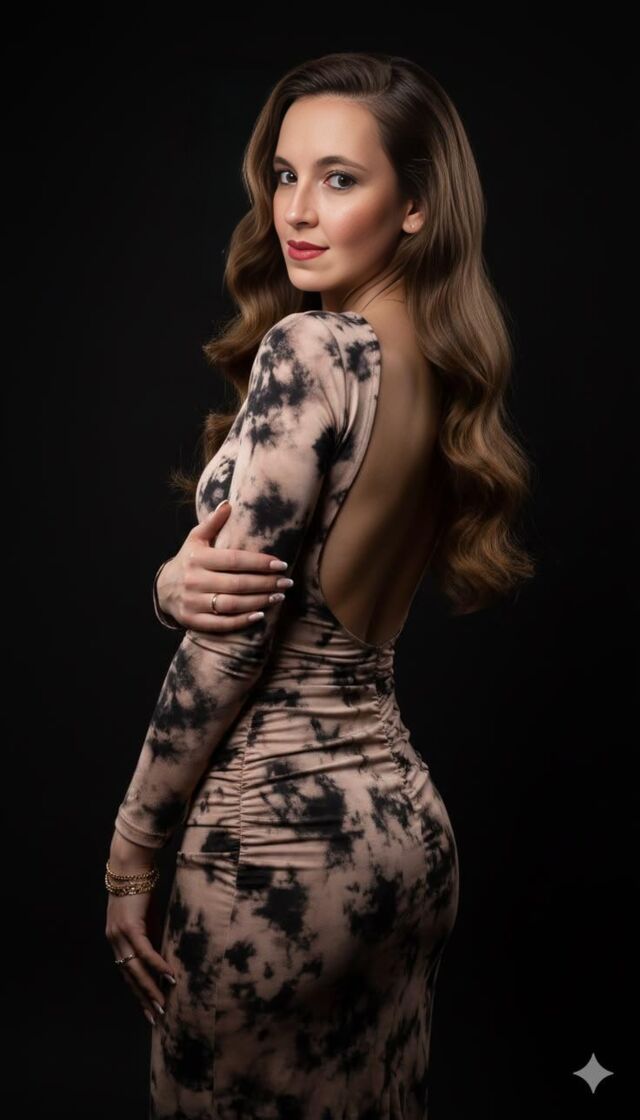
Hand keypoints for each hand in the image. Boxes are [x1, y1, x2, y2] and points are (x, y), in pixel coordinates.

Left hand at [105, 836, 175, 1027]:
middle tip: (156, 1016)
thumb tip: (165, 952)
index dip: (137, 991)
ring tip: (162, 1004)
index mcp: (116, 940)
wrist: (131, 864)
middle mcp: (114, 941)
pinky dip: (157, 965)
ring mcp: (120, 935)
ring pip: (135, 969)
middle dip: (143, 998)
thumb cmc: (141, 887)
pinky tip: (169, 976)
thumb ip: (151, 934)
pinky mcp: (130, 926)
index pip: (126, 973)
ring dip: (150, 988)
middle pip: (129, 977)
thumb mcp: (146, 916)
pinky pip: (145, 951)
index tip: (149, 1008)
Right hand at [156, 500, 293, 632]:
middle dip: (265, 583)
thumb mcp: (196, 539)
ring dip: (259, 601)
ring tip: (279, 597)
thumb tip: (229, 503)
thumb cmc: (189, 560)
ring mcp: (193, 602)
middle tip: (286, 582)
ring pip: (232, 604)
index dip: (259, 562)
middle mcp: (194, 580)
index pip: (234, 560)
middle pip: (237, 583)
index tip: (280, 564)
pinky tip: (261, 614)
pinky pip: (222, 623)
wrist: (163, 589)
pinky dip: (242, 621)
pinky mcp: (194, 621)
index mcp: (198, 558)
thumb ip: (213, 522)